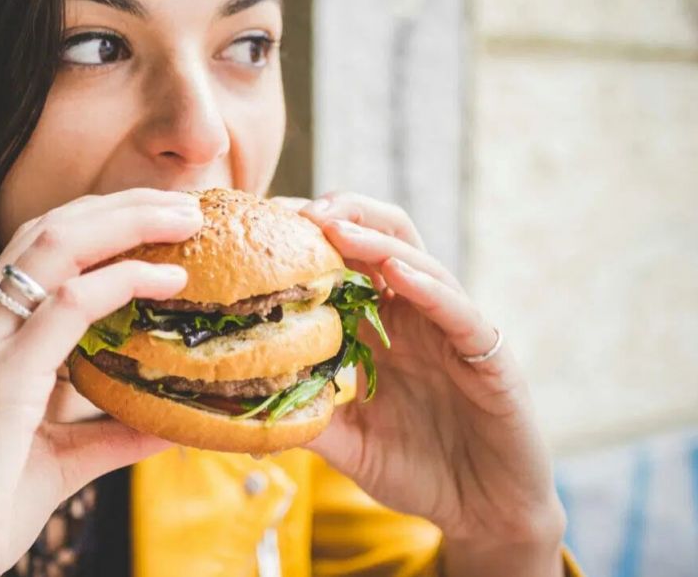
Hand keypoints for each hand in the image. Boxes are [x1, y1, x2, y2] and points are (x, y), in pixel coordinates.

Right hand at [0, 189, 202, 576]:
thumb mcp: (56, 459)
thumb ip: (110, 433)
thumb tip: (172, 420)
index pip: (37, 249)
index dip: (101, 222)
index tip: (161, 220)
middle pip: (48, 229)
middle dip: (122, 205)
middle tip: (187, 203)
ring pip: (54, 245)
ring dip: (128, 222)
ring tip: (187, 219)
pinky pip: (66, 306)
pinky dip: (121, 281)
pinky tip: (166, 283)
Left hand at [276, 193, 566, 576]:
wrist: (484, 515)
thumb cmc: (418, 472)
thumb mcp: (347, 445)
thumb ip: (305, 420)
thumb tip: (237, 411)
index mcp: (381, 329)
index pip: (346, 263)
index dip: (311, 238)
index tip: (265, 223)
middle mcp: (417, 318)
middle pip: (385, 240)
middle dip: (344, 215)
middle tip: (298, 210)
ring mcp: (453, 332)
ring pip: (420, 264)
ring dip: (376, 241)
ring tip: (336, 225)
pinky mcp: (489, 356)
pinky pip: (459, 313)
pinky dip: (429, 288)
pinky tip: (398, 274)